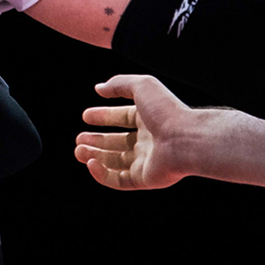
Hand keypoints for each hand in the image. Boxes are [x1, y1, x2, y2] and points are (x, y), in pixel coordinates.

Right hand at [74, 74, 204, 190]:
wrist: (186, 139)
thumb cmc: (167, 111)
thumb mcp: (142, 86)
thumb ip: (119, 84)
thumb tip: (99, 88)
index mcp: (148, 119)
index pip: (122, 118)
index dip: (103, 116)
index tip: (86, 116)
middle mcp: (147, 141)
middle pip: (117, 142)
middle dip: (96, 140)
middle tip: (78, 139)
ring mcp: (145, 161)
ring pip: (115, 162)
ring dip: (95, 156)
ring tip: (78, 151)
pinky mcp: (144, 179)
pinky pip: (118, 180)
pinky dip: (102, 174)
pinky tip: (91, 163)